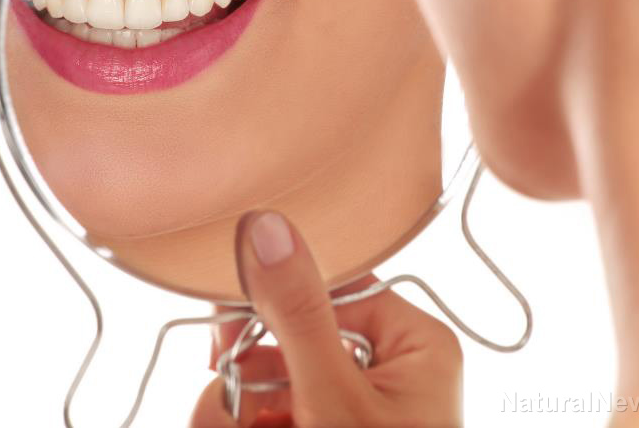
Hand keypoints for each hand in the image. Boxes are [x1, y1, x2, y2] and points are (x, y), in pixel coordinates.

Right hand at [190, 210, 462, 427]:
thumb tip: (267, 229)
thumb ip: (299, 314)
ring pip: (275, 388)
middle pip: (291, 343)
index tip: (224, 337)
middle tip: (225, 409)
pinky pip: (278, 417)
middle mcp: (390, 372)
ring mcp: (360, 411)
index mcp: (414, 344)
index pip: (329, 291)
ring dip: (239, 415)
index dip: (270, 312)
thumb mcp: (336, 401)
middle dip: (247, 383)